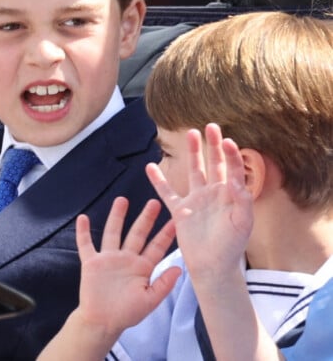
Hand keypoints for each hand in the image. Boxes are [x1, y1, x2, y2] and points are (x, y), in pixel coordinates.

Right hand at [75, 196, 179, 337]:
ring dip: (117, 217)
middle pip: (137, 234)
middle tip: (154, 202)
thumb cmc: (126, 314)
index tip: (177, 220)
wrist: (102, 322)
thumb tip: (179, 268)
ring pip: (113, 232)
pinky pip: (86, 244)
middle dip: (146, 218)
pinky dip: (83, 232)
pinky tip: (83, 218)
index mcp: (142, 268)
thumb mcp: (149, 301)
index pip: (156, 247)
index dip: (166, 234)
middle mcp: (126, 258)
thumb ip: (163, 285)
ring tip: (122, 200)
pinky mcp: (91, 262)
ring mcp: (108, 258)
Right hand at [146, 123, 252, 282]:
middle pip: (213, 163)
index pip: (232, 169)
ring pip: (193, 170)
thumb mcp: (242, 223)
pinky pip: (167, 192)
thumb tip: (234, 179)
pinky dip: (158, 180)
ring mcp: (196, 200)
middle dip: (212, 144)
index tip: (226, 141)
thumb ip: (241, 200)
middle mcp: (214, 194)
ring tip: (190, 133)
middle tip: (211, 125)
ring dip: (192, 152)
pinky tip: (150, 166)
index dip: (230, 154)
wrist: (213, 267)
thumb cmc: (232, 246)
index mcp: (230, 195)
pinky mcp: (180, 210)